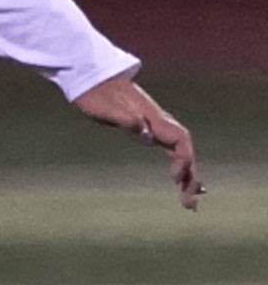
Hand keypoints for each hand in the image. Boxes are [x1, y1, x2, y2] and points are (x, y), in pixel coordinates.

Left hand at [72, 71, 203, 209]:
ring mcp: (156, 126)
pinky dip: (178, 167)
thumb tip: (145, 134)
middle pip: (185, 151)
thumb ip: (126, 119)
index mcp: (154, 118)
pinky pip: (170, 150)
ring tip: (189, 202)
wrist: (93, 79)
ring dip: (186, 176)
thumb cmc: (96, 94)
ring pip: (180, 153)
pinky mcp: (149, 129)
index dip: (182, 160)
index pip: (180, 141)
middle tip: (188, 204)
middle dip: (190, 176)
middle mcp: (160, 122)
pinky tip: (178, 181)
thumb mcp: (106, 108)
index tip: (174, 179)